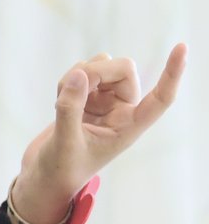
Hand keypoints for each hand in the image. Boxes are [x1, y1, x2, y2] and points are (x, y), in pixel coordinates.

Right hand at [15, 45, 186, 221]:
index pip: (160, 98)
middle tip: (71, 86)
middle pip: (123, 70)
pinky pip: (82, 71)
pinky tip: (59, 97)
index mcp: (128, 127)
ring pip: (101, 65)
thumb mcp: (64, 143)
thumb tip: (79, 74)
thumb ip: (70, 109)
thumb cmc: (60, 169)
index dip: (172, 73)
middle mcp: (121, 111)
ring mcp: (103, 102)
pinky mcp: (84, 97)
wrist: (43, 175)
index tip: (181, 47)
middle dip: (96, 71)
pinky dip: (68, 78)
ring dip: (79, 73)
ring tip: (61, 97)